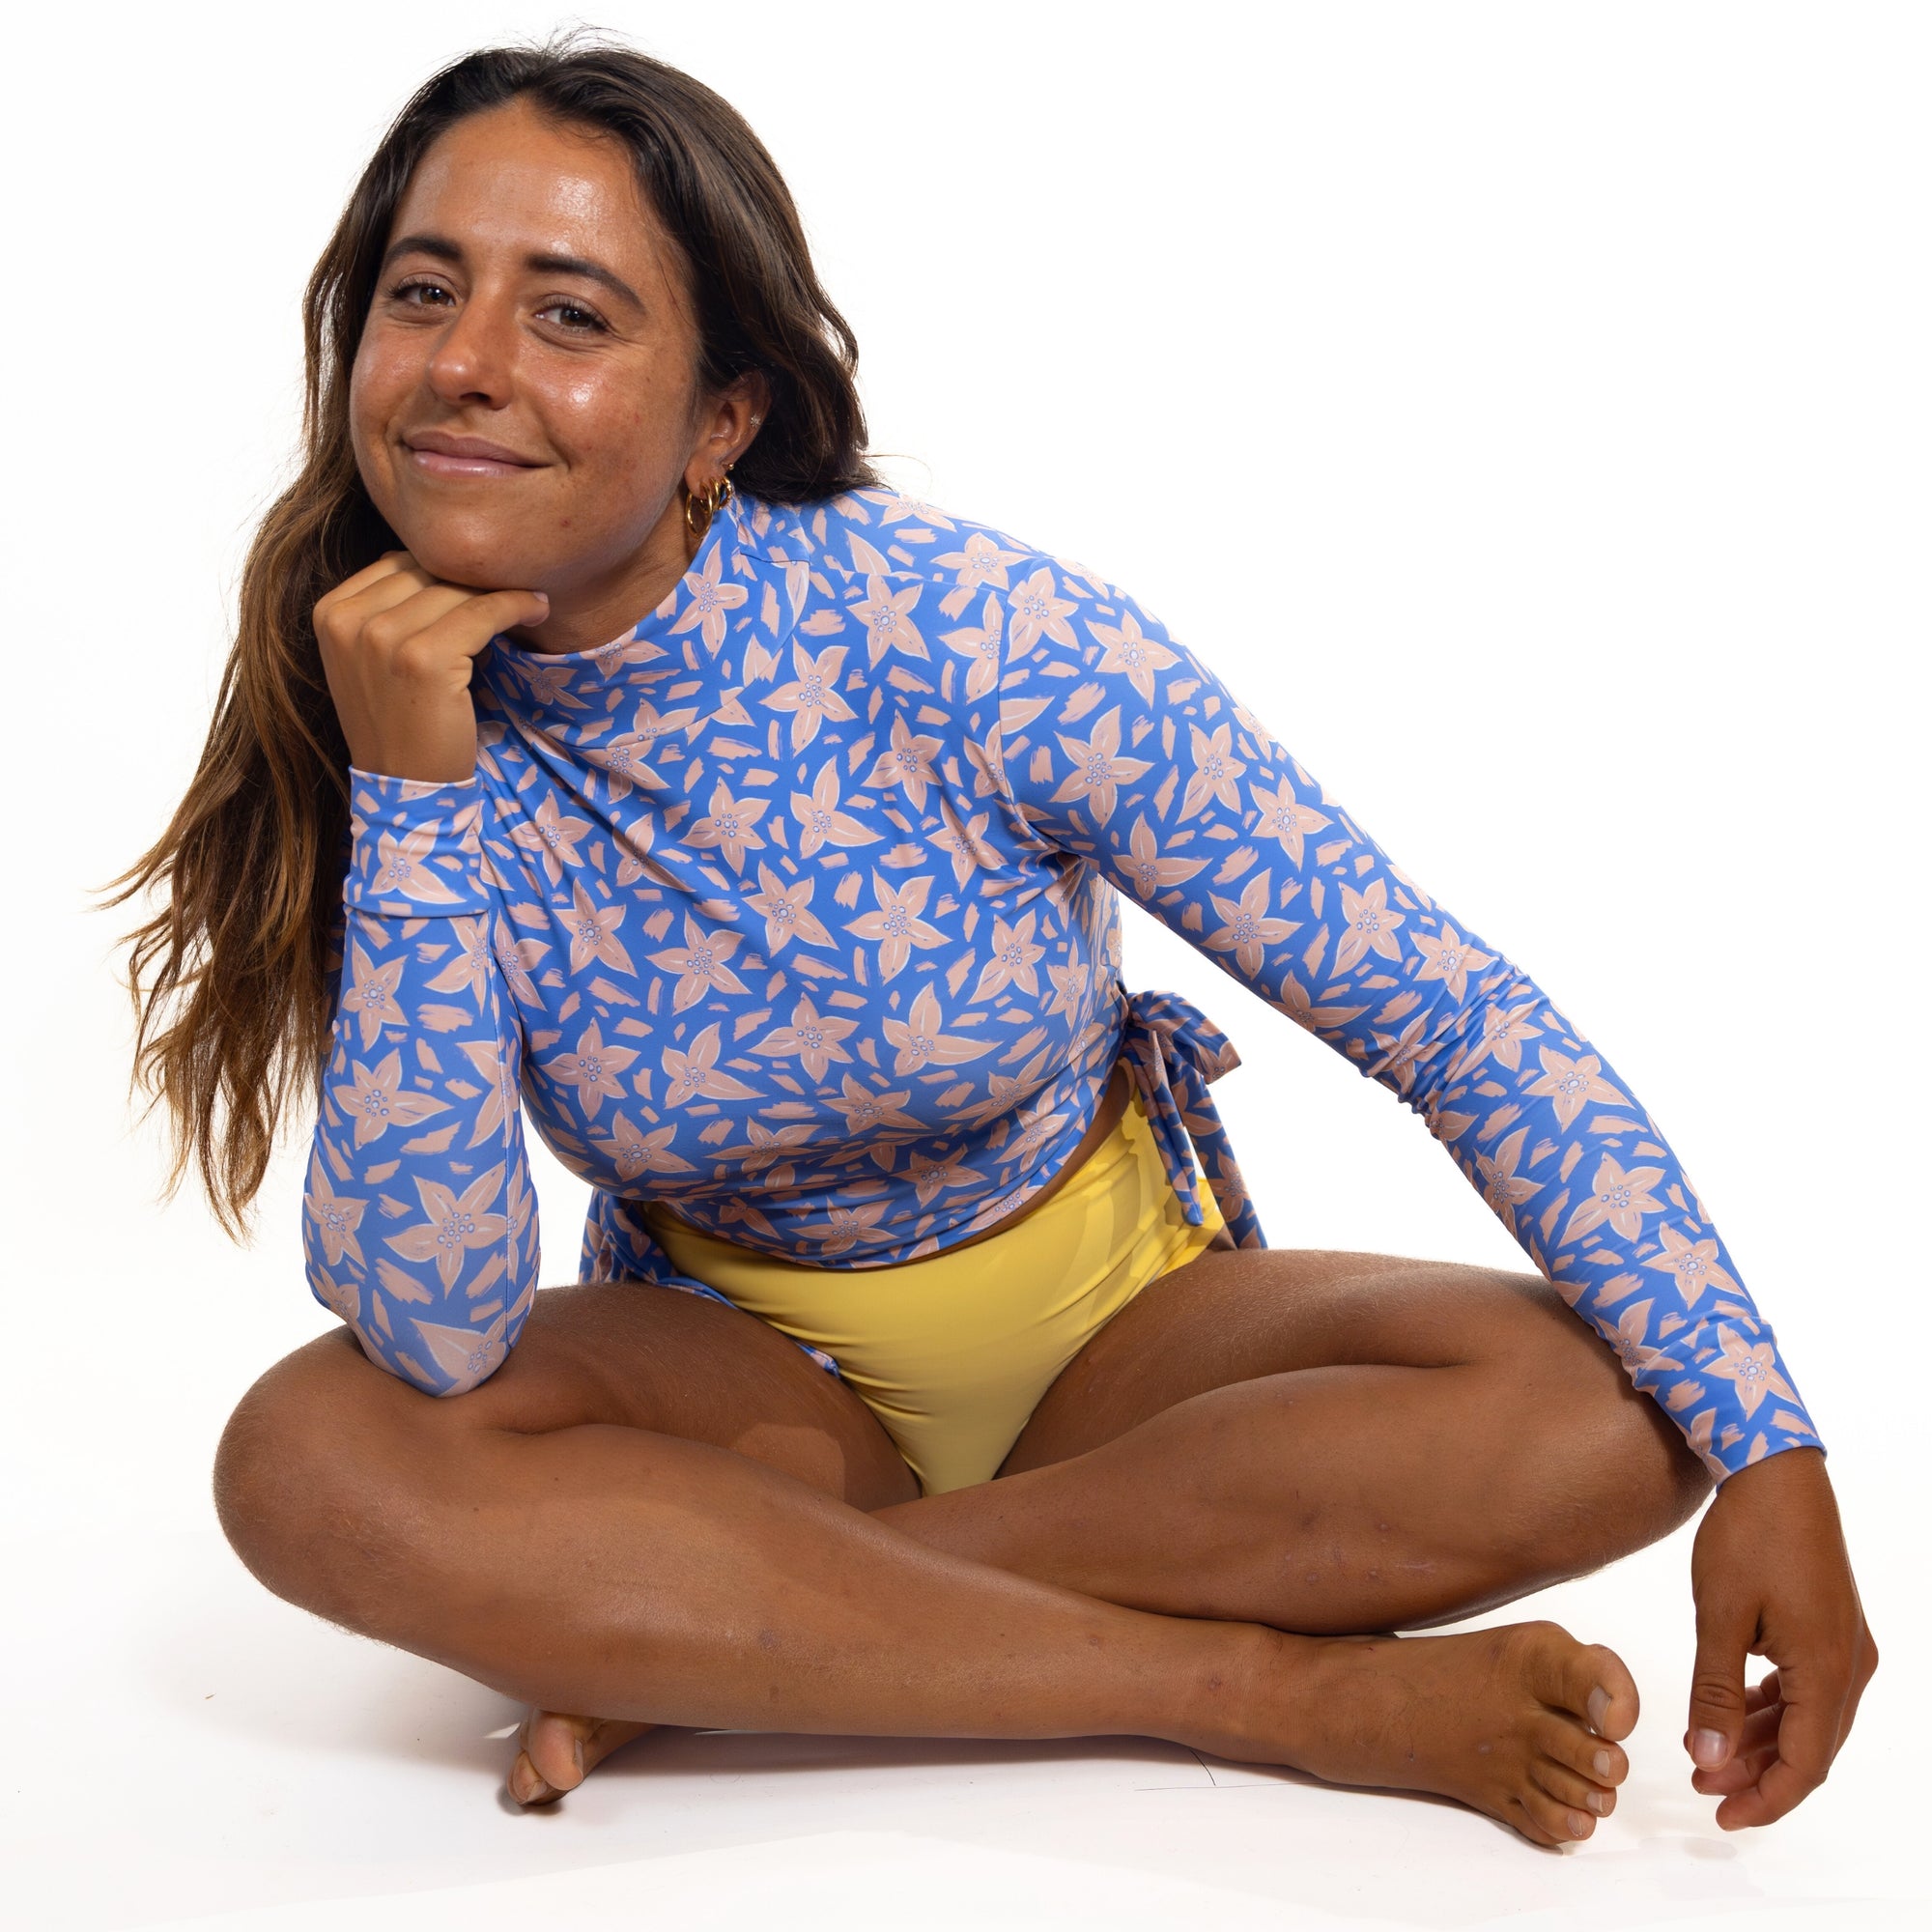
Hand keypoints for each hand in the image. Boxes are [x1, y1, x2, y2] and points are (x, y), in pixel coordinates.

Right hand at [314, 551, 548, 782]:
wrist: (404, 785)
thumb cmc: (399, 721)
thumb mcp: (372, 658)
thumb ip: (387, 609)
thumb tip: (435, 559)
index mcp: (329, 613)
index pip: (396, 563)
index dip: (444, 568)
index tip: (479, 580)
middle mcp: (346, 621)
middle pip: (425, 570)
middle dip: (472, 577)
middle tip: (513, 583)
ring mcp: (381, 639)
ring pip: (455, 589)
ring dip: (500, 589)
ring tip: (530, 601)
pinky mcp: (424, 660)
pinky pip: (482, 613)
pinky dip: (515, 607)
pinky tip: (536, 611)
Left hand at [1686, 1446, 1875, 1826]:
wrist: (1774, 1470)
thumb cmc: (1745, 1536)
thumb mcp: (1718, 1617)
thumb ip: (1714, 1693)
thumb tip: (1711, 1761)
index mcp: (1826, 1671)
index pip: (1804, 1766)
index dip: (1765, 1800)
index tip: (1720, 1817)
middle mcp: (1849, 1666)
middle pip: (1808, 1747)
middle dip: (1755, 1774)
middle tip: (1698, 1783)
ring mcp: (1845, 1646)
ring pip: (1806, 1719)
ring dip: (1760, 1741)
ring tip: (1703, 1751)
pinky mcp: (1831, 1627)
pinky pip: (1806, 1688)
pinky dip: (1770, 1707)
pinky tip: (1731, 1712)